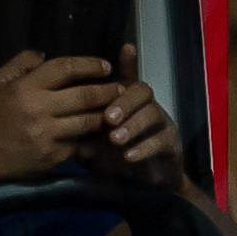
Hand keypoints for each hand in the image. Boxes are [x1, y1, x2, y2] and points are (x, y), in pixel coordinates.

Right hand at [0, 49, 134, 191]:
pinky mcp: (50, 157)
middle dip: (107, 91)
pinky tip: (97, 133)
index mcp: (25, 88)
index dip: (90, 65)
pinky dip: (88, 138)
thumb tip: (44, 54)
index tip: (105, 66)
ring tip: (115, 109)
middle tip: (120, 88)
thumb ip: (20, 64)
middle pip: (85, 96)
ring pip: (87, 122)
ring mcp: (45, 135)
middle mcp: (37, 110)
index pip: (65, 68)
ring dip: (104, 115)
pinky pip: (77, 144)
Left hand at [87, 41, 182, 179]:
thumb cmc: (115, 161)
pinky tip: (129, 156)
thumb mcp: (92, 147)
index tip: (127, 47)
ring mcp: (161, 124)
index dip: (129, 63)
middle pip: (141, 90)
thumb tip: (65, 124)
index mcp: (127, 104)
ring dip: (132, 125)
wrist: (142, 188)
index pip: (128, 78)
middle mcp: (146, 108)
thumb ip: (82, 134)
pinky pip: (161, 140)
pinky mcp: (171, 144)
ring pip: (152, 113)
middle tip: (107, 118)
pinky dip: (144, 148)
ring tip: (115, 139)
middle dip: (123, 102)